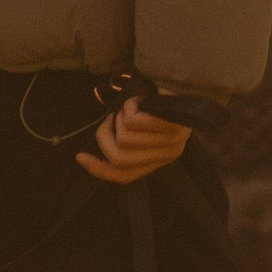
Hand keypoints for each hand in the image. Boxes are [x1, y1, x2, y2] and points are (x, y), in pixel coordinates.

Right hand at [76, 101, 191, 186]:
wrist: (191, 95)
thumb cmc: (162, 110)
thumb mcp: (145, 134)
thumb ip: (124, 147)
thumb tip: (85, 158)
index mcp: (157, 163)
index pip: (124, 176)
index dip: (99, 169)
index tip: (80, 157)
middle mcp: (166, 156)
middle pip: (119, 157)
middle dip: (106, 135)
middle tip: (113, 118)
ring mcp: (171, 142)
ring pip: (125, 137)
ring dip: (120, 117)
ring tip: (131, 107)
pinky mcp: (172, 125)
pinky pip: (135, 121)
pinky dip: (129, 107)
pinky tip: (137, 101)